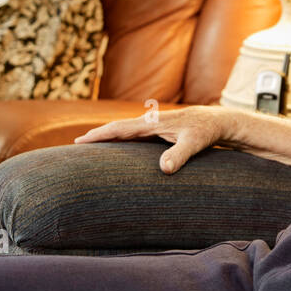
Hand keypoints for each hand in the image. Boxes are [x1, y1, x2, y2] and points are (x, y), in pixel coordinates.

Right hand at [75, 105, 225, 173]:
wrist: (216, 120)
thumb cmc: (205, 132)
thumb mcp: (194, 144)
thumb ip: (179, 155)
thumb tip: (163, 169)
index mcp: (152, 123)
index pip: (119, 128)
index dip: (99, 135)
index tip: (80, 141)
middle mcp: (149, 122)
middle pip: (117, 128)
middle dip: (96, 135)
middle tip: (75, 145)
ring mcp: (152, 125)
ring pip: (123, 130)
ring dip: (106, 136)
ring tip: (89, 146)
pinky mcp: (157, 129)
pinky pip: (132, 134)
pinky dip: (119, 138)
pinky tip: (115, 147)